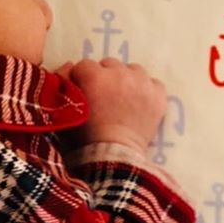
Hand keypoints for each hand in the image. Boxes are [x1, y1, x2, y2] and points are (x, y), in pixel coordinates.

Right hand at [53, 57, 167, 153]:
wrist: (114, 157)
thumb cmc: (85, 138)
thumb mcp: (66, 112)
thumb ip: (65, 86)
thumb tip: (68, 67)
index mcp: (94, 76)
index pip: (84, 66)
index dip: (81, 79)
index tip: (82, 93)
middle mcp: (119, 73)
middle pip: (109, 65)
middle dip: (104, 78)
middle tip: (102, 98)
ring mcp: (142, 83)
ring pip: (132, 70)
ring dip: (126, 80)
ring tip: (123, 99)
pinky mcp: (158, 95)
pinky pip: (153, 83)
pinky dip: (147, 91)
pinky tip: (140, 104)